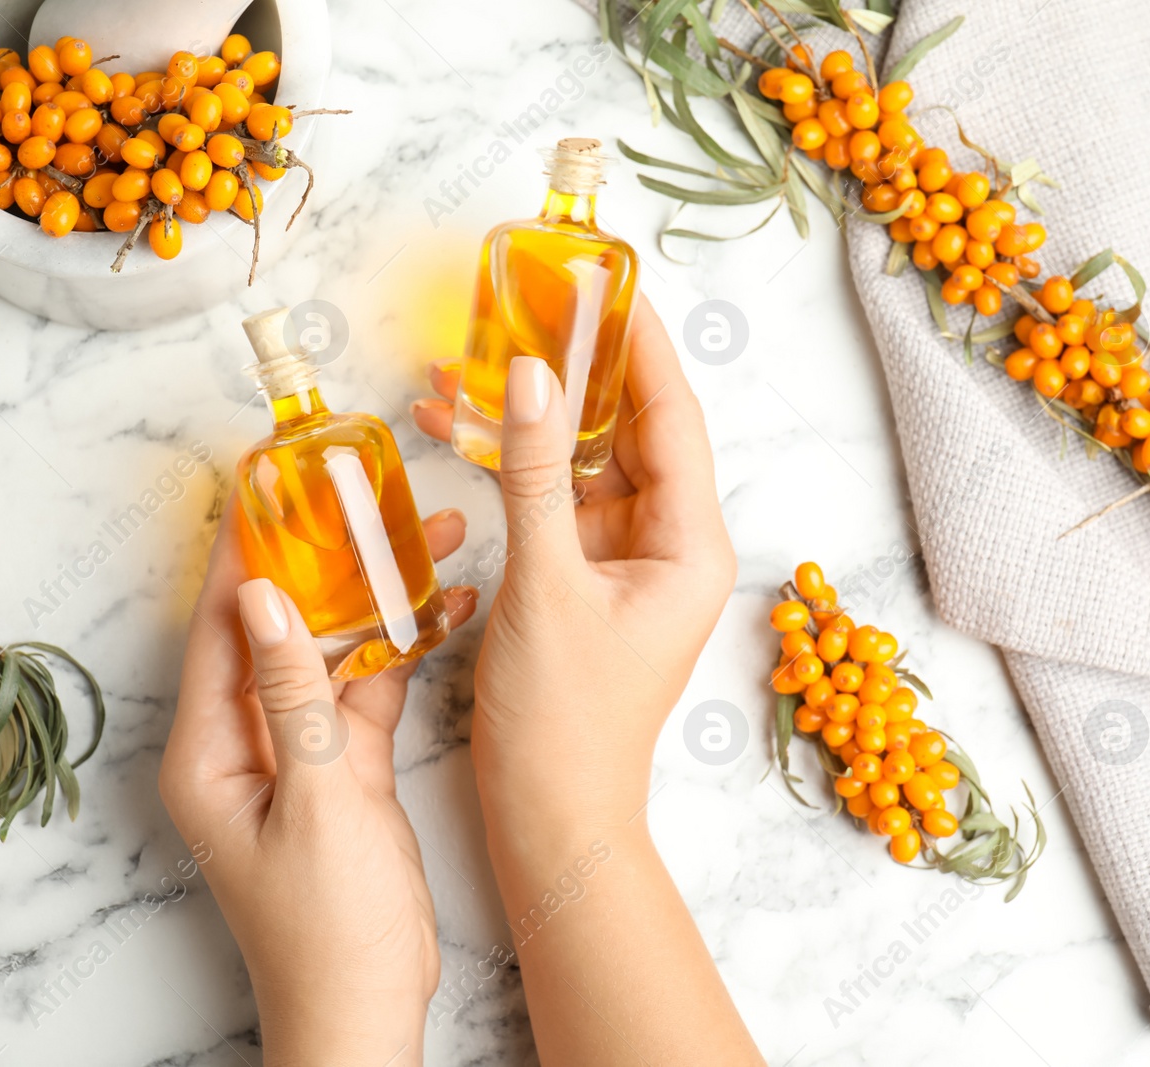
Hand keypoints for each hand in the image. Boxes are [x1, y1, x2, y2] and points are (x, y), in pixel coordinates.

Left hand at [159, 506, 475, 1065]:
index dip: (242, 550)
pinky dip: (405, 650)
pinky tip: (448, 606)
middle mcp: (246, 742)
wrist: (368, 1007)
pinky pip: (369, 689)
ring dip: (376, 598)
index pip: (217, 627)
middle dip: (322, 560)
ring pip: (332, 650)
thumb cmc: (326, 929)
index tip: (267, 481)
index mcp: (209, 752)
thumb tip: (262, 600)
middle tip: (359, 491)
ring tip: (427, 533)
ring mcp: (298, 752)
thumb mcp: (315, 801)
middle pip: (277, 626)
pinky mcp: (345, 768)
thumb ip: (295, 696)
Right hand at [413, 300, 757, 1066]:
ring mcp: (625, 562)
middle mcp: (669, 545)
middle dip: (578, 369)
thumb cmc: (562, 721)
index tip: (608, 281)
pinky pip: (555, 500)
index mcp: (689, 545)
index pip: (672, 417)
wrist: (550, 818)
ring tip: (470, 359)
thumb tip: (527, 374)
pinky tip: (460, 428)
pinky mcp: (583, 581)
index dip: (639, 345)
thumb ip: (532, 474)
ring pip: (585, 462)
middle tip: (534, 302)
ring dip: (533, 417)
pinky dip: (514, 467)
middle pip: (631, 429)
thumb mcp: (544, 584)